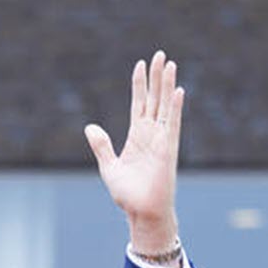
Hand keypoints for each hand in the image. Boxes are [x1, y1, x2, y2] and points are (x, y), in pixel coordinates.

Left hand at [84, 51, 184, 256]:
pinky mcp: (168, 149)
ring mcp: (161, 140)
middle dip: (156, 77)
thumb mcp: (109, 167)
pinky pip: (172, 124)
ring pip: (164, 106)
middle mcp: (151, 134)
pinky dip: (175, 107)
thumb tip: (90, 127)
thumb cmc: (129, 195)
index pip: (139, 104)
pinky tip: (178, 90)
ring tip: (169, 63)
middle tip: (159, 55)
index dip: (139, 85)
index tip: (140, 65)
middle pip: (154, 99)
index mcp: (137, 137)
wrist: (142, 213)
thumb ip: (102, 146)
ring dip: (167, 85)